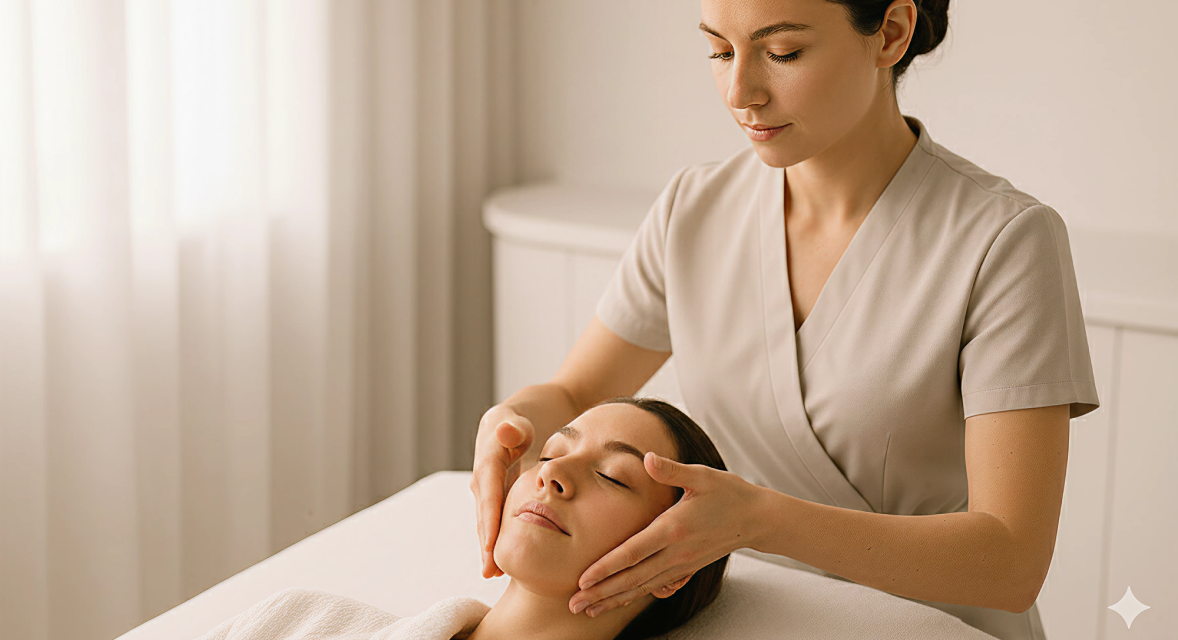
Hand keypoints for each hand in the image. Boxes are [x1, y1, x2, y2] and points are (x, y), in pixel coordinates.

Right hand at [469, 406, 535, 578]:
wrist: (532, 411)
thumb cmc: (531, 413)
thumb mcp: (521, 414)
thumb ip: (514, 426)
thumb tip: (505, 432)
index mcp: (489, 455)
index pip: (489, 493)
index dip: (490, 520)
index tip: (491, 547)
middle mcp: (484, 472)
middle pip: (485, 510)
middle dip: (487, 541)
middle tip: (491, 572)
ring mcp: (490, 482)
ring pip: (491, 516)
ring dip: (491, 543)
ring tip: (495, 572)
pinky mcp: (499, 489)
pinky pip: (498, 514)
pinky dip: (500, 534)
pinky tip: (504, 558)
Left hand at [568, 452, 762, 616]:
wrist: (757, 518)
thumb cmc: (727, 492)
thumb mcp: (701, 475)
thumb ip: (671, 469)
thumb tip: (648, 457)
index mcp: (674, 528)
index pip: (634, 552)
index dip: (607, 567)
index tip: (583, 578)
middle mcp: (676, 552)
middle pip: (632, 577)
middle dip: (601, 592)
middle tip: (573, 603)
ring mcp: (681, 564)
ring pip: (641, 587)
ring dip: (613, 599)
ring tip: (586, 609)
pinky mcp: (685, 569)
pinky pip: (654, 587)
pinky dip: (633, 596)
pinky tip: (617, 602)